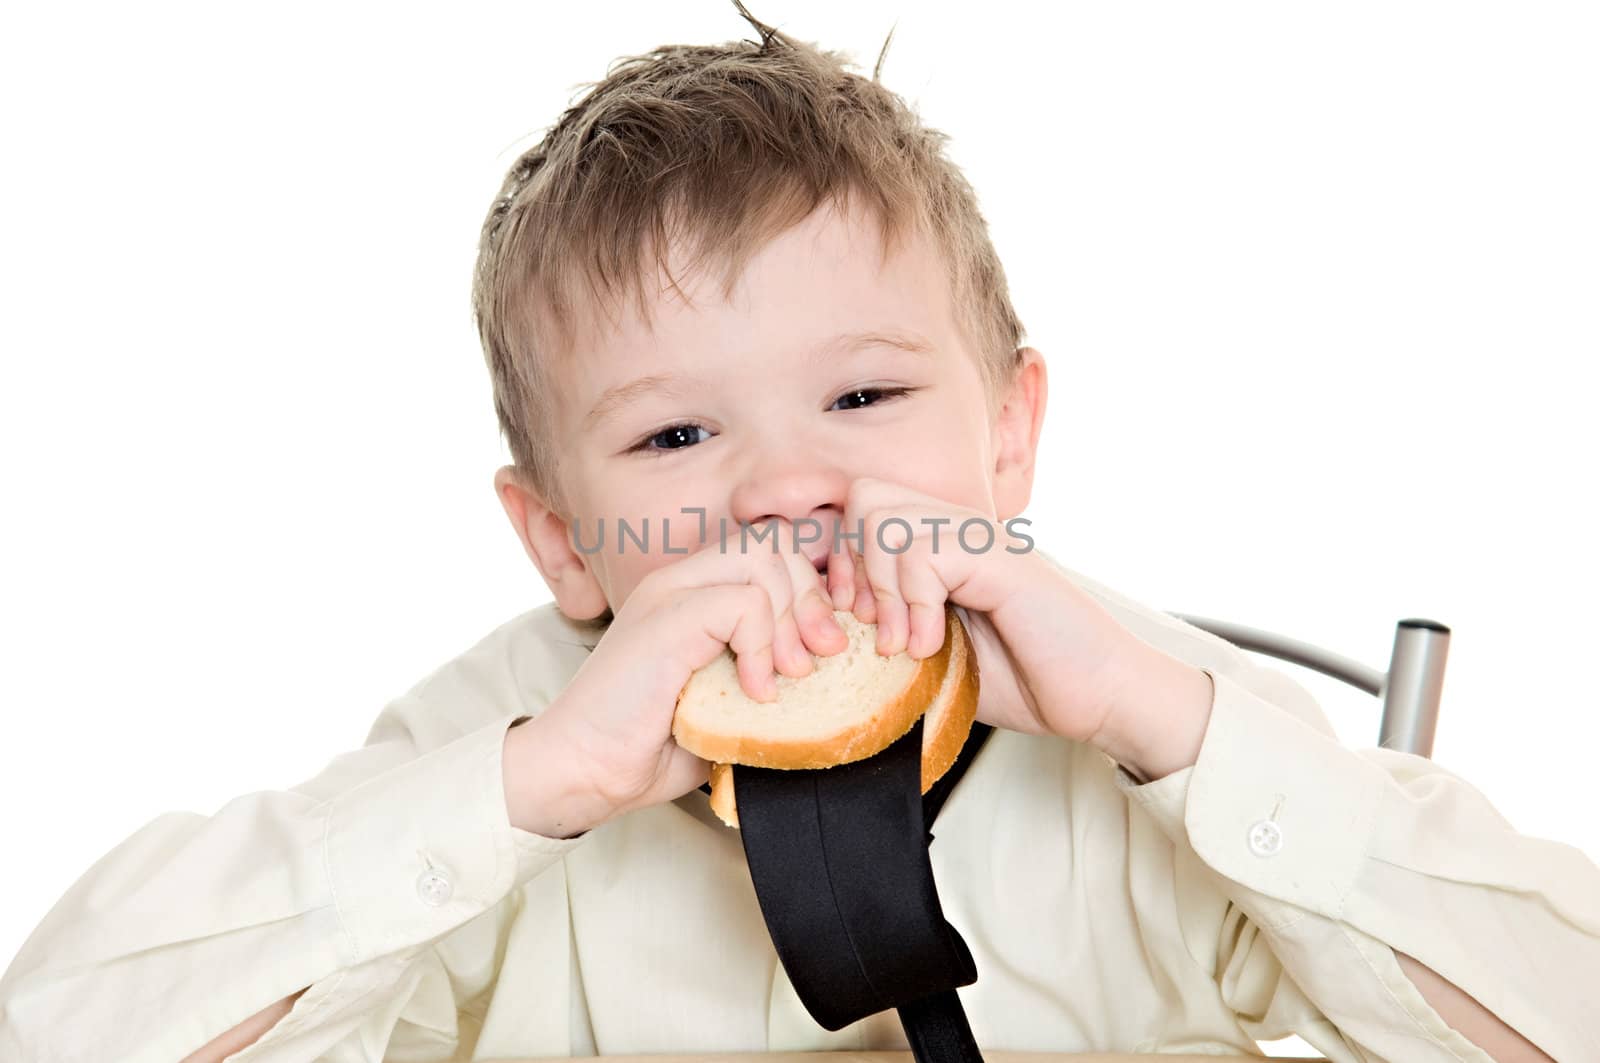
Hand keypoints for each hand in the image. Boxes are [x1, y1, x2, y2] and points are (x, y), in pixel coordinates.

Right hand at [510, 518, 847, 834]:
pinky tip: (754, 691)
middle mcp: (680, 581)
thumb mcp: (726, 702)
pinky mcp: (667, 618)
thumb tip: (831, 668)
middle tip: (818, 659)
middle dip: (813, 600)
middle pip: (776, 544)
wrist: (583, 771)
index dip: (810, 592)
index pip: (771, 551)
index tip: (823, 648)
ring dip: (791, 622)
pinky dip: (764, 647)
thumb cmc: (648, 747)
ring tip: (786, 678)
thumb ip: (768, 673)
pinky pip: (745, 602)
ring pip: (766, 560)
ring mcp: (670, 594)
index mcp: (693, 592)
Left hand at [823, 477, 1173, 747]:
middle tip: (872, 626)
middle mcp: (959, 527)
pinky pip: (925, 552)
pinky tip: (932, 645)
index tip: (850, 620)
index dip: (840, 561)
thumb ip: (890, 626)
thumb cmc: (1026, 678)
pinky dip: (915, 605)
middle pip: (864, 496)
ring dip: (881, 589)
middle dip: (852, 566)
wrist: (1101, 696)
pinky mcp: (1000, 558)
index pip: (861, 508)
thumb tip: (829, 626)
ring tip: (903, 644)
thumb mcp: (935, 654)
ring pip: (885, 517)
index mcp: (941, 543)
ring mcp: (981, 537)